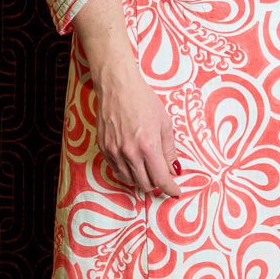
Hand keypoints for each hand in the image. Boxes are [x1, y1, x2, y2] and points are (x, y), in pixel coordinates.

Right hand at [94, 63, 181, 196]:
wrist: (117, 87)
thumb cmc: (143, 101)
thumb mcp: (164, 123)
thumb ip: (169, 150)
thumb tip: (174, 169)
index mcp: (148, 146)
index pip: (160, 179)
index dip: (170, 188)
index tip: (176, 191)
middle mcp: (129, 153)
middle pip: (145, 184)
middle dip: (157, 184)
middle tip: (163, 177)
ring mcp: (114, 152)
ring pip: (130, 180)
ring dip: (142, 180)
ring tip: (149, 170)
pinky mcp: (104, 149)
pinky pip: (117, 170)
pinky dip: (128, 172)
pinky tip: (135, 164)